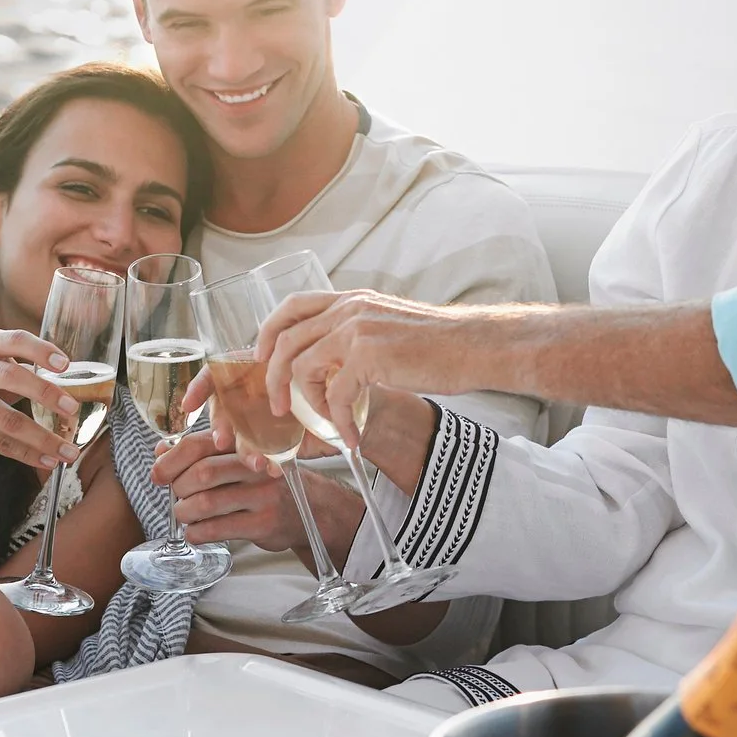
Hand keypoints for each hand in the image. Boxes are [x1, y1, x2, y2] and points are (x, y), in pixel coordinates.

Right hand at [0, 328, 84, 476]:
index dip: (42, 350)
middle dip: (47, 394)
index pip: (16, 340)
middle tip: (73, 409)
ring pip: (11, 420)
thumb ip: (18, 363)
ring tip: (70, 450)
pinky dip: (28, 454)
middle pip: (14, 377)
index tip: (66, 364)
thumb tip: (69, 378)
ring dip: (44, 439)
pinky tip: (48, 460)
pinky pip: (1, 443)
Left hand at [155, 432, 365, 563]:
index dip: (171, 459)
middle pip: (201, 474)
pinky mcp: (263, 523)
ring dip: (184, 513)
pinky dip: (197, 533)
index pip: (199, 445)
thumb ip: (204, 453)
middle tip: (176, 497)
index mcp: (246, 444)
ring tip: (184, 515)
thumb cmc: (271, 482)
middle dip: (178, 488)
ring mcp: (261, 495)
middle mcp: (256, 465)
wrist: (316, 509)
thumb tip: (160, 451)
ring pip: (206, 503)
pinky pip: (217, 529)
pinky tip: (196, 532)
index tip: (157, 473)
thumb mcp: (243, 459)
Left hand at [256, 289, 493, 440]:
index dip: (268, 332)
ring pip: (302, 368)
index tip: (262, 358)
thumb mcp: (388, 325)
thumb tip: (335, 364)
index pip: (292, 305)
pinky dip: (338, 422)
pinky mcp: (368, 357)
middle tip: (277, 404)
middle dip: (273, 377)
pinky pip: (335, 396)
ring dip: (305, 402)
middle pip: (285, 339)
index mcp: (352, 300)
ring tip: (322, 421)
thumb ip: (358, 335)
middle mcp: (349, 309)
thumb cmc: (439, 342)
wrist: (474, 345)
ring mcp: (357, 331)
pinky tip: (352, 436)